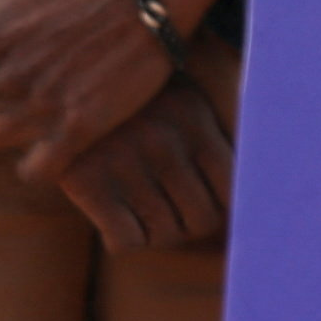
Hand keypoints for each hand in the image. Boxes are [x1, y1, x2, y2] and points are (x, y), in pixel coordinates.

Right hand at [54, 75, 232, 254]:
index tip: (204, 195)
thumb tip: (263, 179)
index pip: (232, 190)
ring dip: (155, 229)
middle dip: (188, 219)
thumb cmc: (137, 97)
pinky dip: (122, 236)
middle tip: (168, 200)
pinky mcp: (86, 182)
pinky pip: (125, 242)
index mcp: (193, 114)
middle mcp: (163, 138)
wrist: (58, 79)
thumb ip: (226, 121)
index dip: (220, 202)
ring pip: (164, 235)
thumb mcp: (185, 90)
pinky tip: (114, 209)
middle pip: (202, 220)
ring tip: (139, 198)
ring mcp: (124, 160)